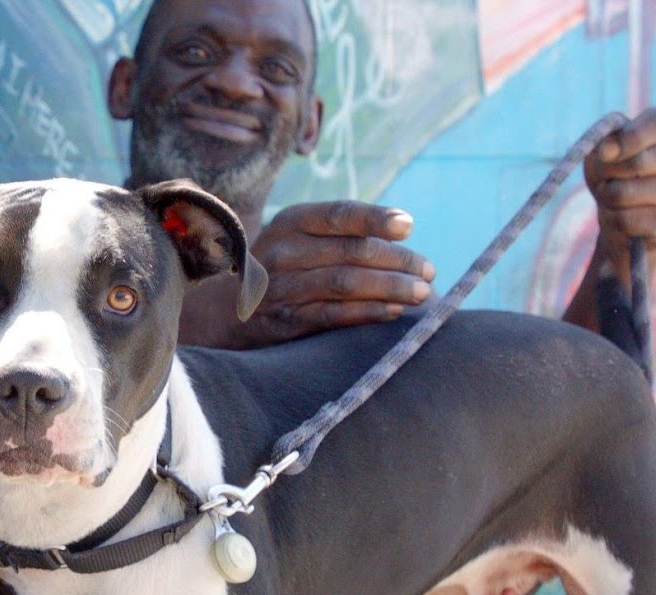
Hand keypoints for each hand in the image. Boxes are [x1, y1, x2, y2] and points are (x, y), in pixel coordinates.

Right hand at [197, 201, 434, 348]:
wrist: (227, 310)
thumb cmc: (284, 267)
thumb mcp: (300, 238)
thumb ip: (342, 232)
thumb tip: (404, 233)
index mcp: (291, 221)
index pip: (340, 215)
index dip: (376, 219)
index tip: (407, 227)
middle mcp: (283, 250)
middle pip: (351, 251)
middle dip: (398, 261)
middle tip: (428, 271)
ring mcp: (282, 287)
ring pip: (346, 283)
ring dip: (390, 288)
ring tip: (421, 293)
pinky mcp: (285, 320)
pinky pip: (333, 315)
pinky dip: (368, 312)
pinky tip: (393, 311)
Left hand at [584, 107, 655, 264]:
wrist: (622, 216)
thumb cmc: (613, 173)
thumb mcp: (602, 151)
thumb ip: (605, 142)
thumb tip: (607, 150)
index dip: (629, 137)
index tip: (605, 152)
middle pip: (639, 162)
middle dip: (607, 172)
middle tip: (606, 177)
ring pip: (624, 194)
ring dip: (606, 197)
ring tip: (614, 196)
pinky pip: (625, 220)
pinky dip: (611, 219)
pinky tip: (622, 215)